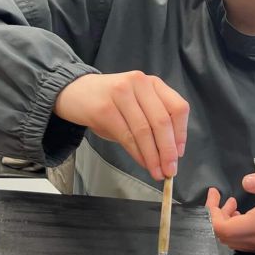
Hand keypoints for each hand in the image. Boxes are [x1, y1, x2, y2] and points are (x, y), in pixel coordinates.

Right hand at [53, 72, 188, 180]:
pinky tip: (142, 163)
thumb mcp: (137, 105)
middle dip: (168, 150)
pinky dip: (137, 154)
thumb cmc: (110, 102)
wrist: (73, 92)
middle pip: (162, 121)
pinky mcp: (104, 108)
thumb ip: (154, 121)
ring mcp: (121, 93)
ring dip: (153, 156)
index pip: (178, 108)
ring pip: (144, 131)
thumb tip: (170, 153)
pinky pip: (127, 136)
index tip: (179, 153)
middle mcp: (139, 83)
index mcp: (153, 83)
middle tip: (170, 170)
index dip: (181, 133)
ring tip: (157, 171)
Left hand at [205, 170, 254, 252]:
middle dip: (216, 216)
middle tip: (221, 198)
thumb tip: (246, 182)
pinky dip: (236, 229)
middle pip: (223, 236)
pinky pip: (243, 242)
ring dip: (226, 222)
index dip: (211, 212)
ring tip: (233, 205)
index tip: (214, 193)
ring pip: (233, 240)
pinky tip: (244, 215)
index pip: (221, 228)